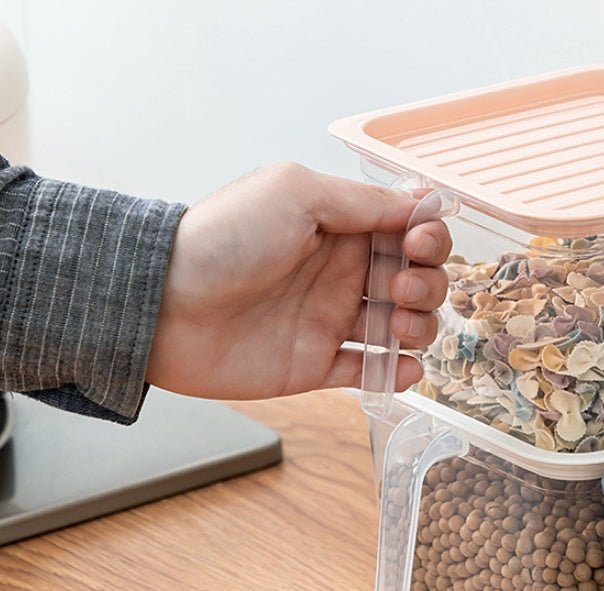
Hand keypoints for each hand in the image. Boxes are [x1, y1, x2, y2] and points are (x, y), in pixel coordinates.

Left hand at [146, 163, 450, 398]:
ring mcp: (328, 320)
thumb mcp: (296, 194)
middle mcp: (340, 273)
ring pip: (400, 326)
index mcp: (339, 228)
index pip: (407, 231)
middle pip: (415, 279)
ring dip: (418, 326)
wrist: (163, 306)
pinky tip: (402, 368)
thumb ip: (362, 201)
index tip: (419, 243)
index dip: (428, 237)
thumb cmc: (223, 240)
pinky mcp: (315, 364)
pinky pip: (368, 371)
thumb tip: (420, 202)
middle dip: (427, 282)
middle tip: (399, 285)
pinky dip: (395, 372)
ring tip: (396, 324)